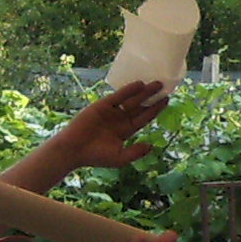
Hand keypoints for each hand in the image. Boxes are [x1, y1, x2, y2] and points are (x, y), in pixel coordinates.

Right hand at [52, 79, 171, 171]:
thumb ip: (136, 152)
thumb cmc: (96, 156)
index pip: (144, 118)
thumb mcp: (120, 158)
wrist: (74, 150)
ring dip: (144, 92)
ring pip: (132, 100)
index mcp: (126, 131)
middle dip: (153, 98)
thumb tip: (151, 146)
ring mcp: (111, 112)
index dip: (155, 110)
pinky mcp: (102, 105)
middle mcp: (120, 119)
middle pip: (140, 106)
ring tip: (157, 83)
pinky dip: (129, 90)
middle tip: (165, 88)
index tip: (166, 101)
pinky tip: (140, 84)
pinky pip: (118, 96)